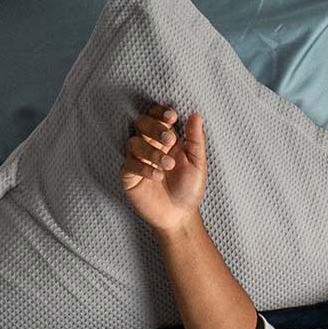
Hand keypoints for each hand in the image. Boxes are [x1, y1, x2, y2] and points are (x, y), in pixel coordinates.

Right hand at [119, 104, 207, 234]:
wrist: (181, 215)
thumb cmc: (189, 188)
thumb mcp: (197, 162)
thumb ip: (196, 139)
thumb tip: (196, 115)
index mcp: (166, 138)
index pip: (156, 116)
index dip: (161, 113)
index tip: (172, 116)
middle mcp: (149, 145)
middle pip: (141, 124)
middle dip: (155, 127)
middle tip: (170, 139)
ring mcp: (137, 160)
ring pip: (134, 143)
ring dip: (152, 151)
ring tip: (168, 165)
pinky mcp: (129, 176)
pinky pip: (130, 165)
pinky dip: (144, 168)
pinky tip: (158, 176)